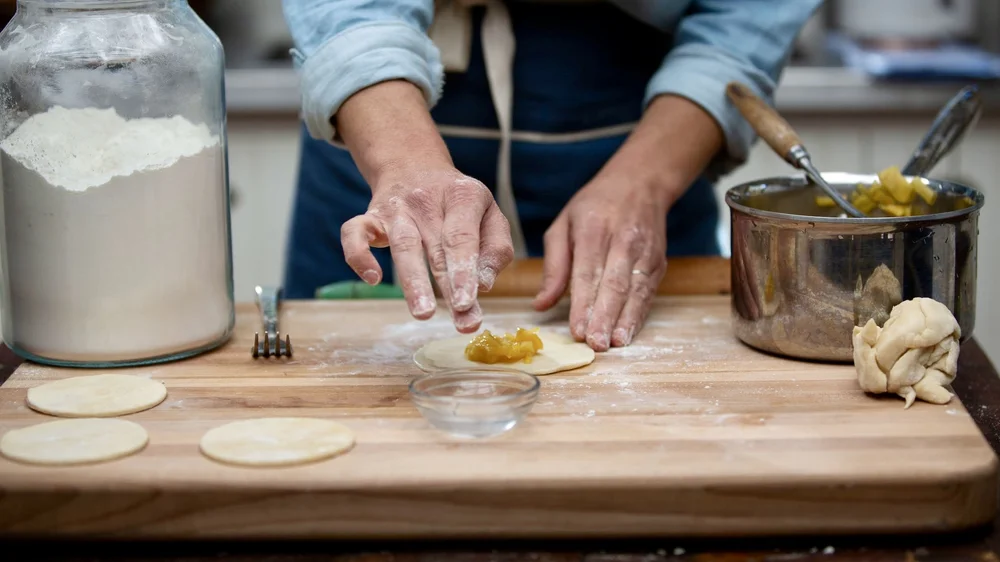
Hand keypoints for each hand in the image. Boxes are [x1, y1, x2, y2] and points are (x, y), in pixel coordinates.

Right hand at [340, 166, 514, 332]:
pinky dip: (358, 255)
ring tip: (423, 313)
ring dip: (413, 281)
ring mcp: (397, 209)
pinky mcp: (370, 217)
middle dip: (448, 286)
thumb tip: (484, 284)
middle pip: (437, 247)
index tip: (468, 303)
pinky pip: (354, 233)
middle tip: (461, 319)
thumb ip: (495, 248)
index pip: (462, 237)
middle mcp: (427, 201)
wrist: (414, 167)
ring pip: (403, 245)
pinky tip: (372, 279)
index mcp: (462, 196)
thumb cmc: (458, 203)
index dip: (465, 272)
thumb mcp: (489, 214)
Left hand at [533, 174, 667, 350]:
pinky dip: (639, 315)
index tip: (577, 330)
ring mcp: (644, 252)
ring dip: (625, 320)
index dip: (583, 303)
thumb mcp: (564, 225)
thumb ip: (554, 266)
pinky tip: (629, 334)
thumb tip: (540, 304)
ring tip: (614, 344)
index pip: (587, 272)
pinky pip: (648, 293)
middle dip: (605, 317)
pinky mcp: (658, 263)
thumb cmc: (594, 207)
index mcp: (594, 229)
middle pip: (613, 284)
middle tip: (595, 344)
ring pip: (634, 291)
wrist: (640, 183)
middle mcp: (622, 241)